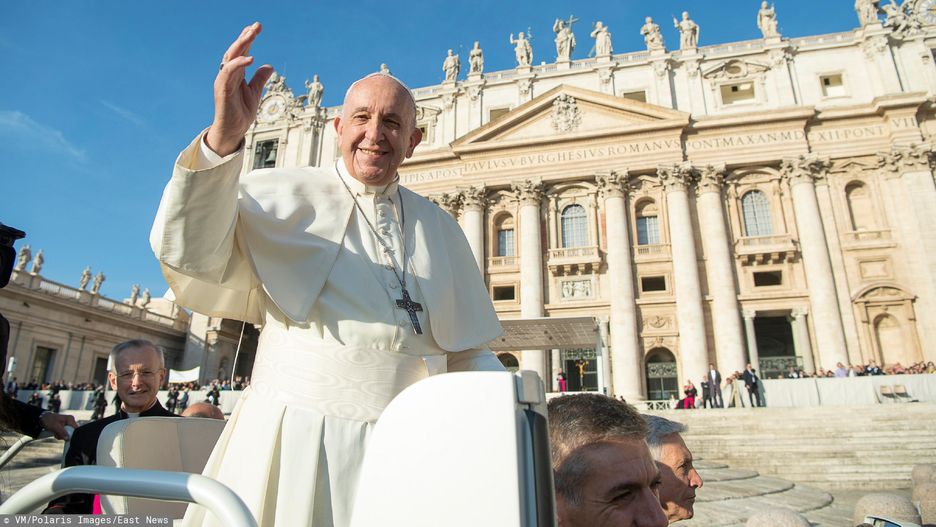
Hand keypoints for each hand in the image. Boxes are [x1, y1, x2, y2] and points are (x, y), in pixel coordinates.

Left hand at [40, 412, 78, 440]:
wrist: (42, 419)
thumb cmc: (49, 420)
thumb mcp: (55, 427)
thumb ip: (62, 432)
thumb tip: (68, 438)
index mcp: (70, 419)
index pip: (76, 429)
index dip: (72, 434)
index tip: (66, 437)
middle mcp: (70, 422)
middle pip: (72, 432)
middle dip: (64, 435)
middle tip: (57, 434)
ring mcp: (67, 425)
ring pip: (67, 434)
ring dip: (61, 435)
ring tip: (55, 432)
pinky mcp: (64, 427)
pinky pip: (64, 434)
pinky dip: (59, 435)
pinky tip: (55, 433)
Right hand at [206, 22, 274, 156]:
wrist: (233, 130)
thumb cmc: (240, 112)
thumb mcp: (255, 93)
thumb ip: (259, 79)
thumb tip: (268, 66)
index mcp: (236, 73)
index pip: (241, 52)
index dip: (248, 39)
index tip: (256, 27)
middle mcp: (228, 74)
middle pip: (236, 50)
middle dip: (246, 37)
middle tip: (256, 25)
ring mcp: (224, 80)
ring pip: (231, 57)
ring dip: (241, 44)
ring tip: (252, 34)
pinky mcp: (222, 88)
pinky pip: (228, 72)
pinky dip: (239, 64)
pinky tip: (250, 58)